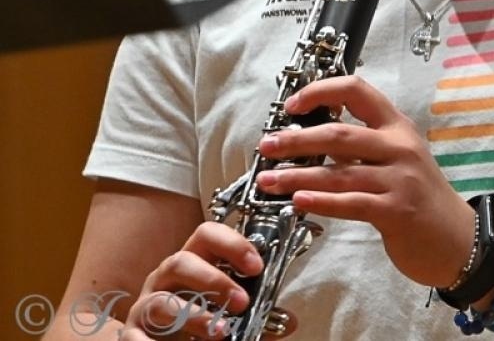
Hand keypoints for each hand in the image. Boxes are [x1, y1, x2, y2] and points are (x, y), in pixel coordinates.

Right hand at [122, 222, 296, 338]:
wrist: (158, 340)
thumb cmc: (197, 316)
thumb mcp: (228, 311)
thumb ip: (258, 316)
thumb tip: (289, 322)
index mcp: (194, 262)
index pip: (207, 234)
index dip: (232, 244)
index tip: (256, 266)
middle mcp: (166, 277)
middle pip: (181, 261)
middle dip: (214, 280)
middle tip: (241, 302)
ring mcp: (146, 304)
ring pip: (161, 299)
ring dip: (194, 314)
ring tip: (221, 331)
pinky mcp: (133, 333)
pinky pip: (135, 335)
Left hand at [254, 75, 475, 288]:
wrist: (457, 237)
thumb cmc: (420, 197)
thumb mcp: (398, 160)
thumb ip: (362, 148)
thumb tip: (312, 139)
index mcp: (398, 128)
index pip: (358, 91)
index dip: (321, 91)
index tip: (293, 105)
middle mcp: (400, 147)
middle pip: (339, 134)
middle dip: (296, 140)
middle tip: (267, 146)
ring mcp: (400, 179)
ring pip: (338, 172)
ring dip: (297, 176)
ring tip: (269, 180)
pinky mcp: (396, 211)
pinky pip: (351, 203)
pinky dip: (321, 201)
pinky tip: (298, 202)